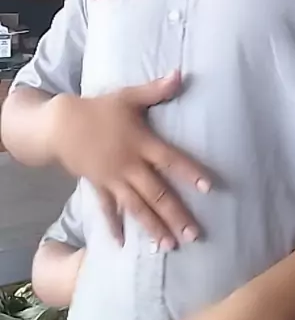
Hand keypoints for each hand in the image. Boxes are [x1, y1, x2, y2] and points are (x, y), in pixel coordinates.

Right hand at [47, 72, 210, 247]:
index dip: (190, 172)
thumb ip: (156, 89)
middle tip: (194, 235)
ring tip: (170, 246)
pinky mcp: (98, 187)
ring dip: (153, 227)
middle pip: (157, 193)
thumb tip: (180, 73)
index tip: (209, 188)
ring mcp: (113, 179)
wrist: (60, 124)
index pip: (171, 160)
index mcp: (141, 144)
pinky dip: (114, 227)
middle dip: (176, 215)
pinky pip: (108, 210)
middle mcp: (130, 166)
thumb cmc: (99, 109)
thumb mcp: (128, 96)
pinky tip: (123, 245)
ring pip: (137, 207)